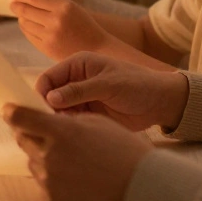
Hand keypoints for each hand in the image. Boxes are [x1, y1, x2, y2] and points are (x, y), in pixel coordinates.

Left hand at [3, 105, 150, 200]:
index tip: (8, 110)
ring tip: (73, 162)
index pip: (21, 118)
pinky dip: (55, 181)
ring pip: (34, 163)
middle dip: (32, 134)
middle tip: (48, 136)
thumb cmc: (124, 152)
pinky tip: (76, 180)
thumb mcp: (97, 122)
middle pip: (23, 140)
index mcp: (60, 132)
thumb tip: (46, 116)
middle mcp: (49, 156)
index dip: (12, 112)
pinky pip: (44, 186)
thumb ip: (67, 118)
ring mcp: (49, 182)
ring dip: (45, 158)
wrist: (142, 190)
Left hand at [9, 0, 110, 60]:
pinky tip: (28, 26)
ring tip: (22, 15)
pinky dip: (26, 29)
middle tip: (12, 3)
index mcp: (64, 6)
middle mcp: (56, 21)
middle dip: (16, 5)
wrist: (97, 48)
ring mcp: (51, 36)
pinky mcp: (47, 48)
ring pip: (25, 23)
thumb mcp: (72, 7)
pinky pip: (29, 35)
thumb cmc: (83, 24)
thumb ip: (51, 1)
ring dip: (21, 18)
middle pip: (26, 10)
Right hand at [35, 52, 188, 131]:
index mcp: (77, 65)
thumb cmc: (137, 85)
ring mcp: (81, 99)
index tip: (40, 111)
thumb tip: (50, 98)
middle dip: (47, 109)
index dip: (41, 93)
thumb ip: (79, 91)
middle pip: (50, 96)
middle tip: (50, 125)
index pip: (49, 78)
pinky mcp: (88, 115)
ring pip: (58, 111)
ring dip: (59, 121)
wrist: (160, 103)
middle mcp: (75, 80)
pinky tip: (74, 135)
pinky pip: (71, 121)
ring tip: (64, 132)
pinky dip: (70, 128)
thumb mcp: (108, 85)